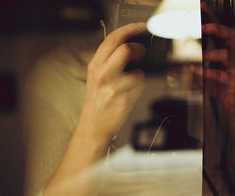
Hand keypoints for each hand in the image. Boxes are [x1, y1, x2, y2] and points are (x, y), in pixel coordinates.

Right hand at [77, 23, 146, 147]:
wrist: (93, 127)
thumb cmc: (98, 102)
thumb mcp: (97, 78)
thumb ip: (109, 62)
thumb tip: (131, 47)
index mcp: (95, 66)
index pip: (112, 39)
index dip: (129, 30)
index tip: (141, 28)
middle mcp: (102, 75)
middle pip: (125, 50)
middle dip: (138, 49)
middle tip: (141, 52)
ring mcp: (112, 88)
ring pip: (137, 72)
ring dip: (139, 76)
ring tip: (131, 84)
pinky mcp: (123, 100)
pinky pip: (140, 88)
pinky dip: (139, 89)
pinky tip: (130, 95)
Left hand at [191, 3, 234, 117]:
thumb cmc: (224, 89)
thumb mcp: (210, 76)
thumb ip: (199, 67)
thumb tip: (182, 62)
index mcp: (231, 52)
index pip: (223, 30)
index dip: (213, 17)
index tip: (202, 6)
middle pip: (232, 36)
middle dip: (218, 28)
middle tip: (203, 26)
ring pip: (229, 54)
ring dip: (213, 53)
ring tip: (201, 55)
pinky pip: (222, 75)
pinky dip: (208, 73)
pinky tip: (196, 72)